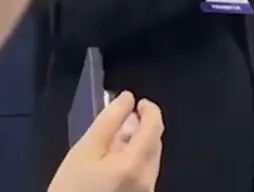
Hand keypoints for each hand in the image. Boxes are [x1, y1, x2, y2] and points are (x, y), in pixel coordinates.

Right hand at [48, 91, 162, 191]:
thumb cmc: (71, 187)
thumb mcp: (84, 151)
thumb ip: (108, 121)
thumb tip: (127, 98)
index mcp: (136, 164)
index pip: (155, 127)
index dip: (149, 110)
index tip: (137, 102)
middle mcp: (148, 178)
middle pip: (155, 143)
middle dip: (144, 126)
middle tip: (126, 118)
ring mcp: (146, 190)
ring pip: (150, 158)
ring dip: (140, 143)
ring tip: (118, 137)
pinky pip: (144, 172)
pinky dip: (136, 159)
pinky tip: (117, 159)